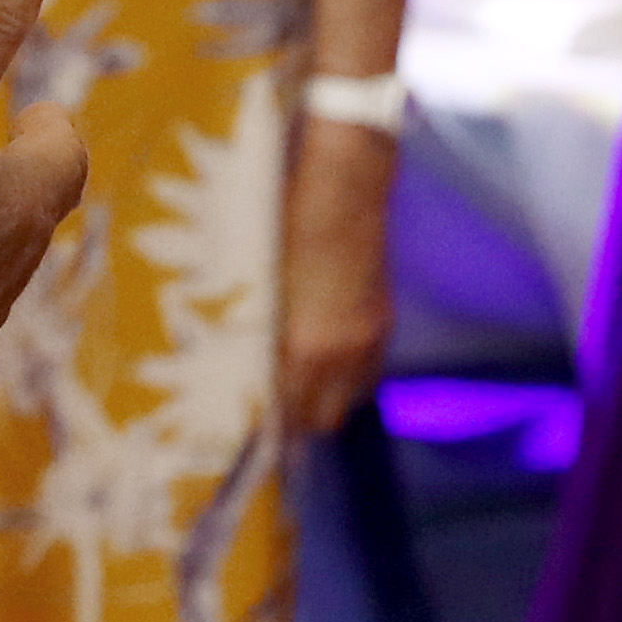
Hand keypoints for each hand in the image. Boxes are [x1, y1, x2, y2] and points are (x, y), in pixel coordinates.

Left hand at [275, 118, 395, 439]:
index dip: (265, 428)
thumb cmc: (278, 222)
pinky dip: (345, 378)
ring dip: (321, 401)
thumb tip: (237, 368)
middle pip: (320, 417)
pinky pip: (366, 374)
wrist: (343, 186)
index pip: (284, 411)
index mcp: (301, 343)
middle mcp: (340, 352)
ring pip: (347, 399)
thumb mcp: (252, 281)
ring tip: (292, 390)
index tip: (244, 435)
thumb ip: (250, 331)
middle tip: (264, 414)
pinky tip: (323, 362)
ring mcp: (368, 338)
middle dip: (293, 421)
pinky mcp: (384, 322)